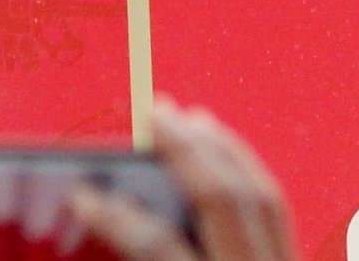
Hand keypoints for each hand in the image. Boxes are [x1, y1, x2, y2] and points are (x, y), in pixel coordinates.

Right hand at [68, 101, 296, 260]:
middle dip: (182, 149)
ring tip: (183, 118)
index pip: (160, 248)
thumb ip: (150, 259)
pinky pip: (276, 208)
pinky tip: (222, 150)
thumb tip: (107, 211)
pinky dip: (246, 168)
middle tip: (147, 112)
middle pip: (222, 201)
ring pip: (260, 196)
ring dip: (217, 148)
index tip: (82, 194)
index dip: (117, 217)